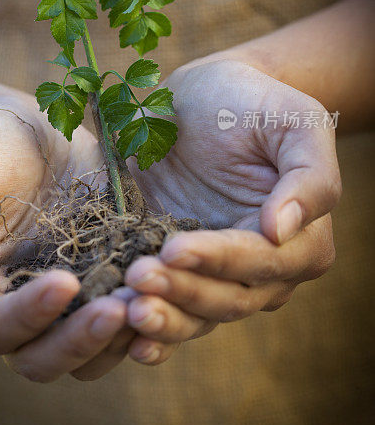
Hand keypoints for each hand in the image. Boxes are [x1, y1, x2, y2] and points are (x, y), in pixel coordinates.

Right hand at [0, 94, 130, 381]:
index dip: (27, 315)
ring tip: (148, 299)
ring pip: (84, 354)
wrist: (18, 124)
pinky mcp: (98, 283)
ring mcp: (58, 305)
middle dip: (78, 339)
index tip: (65, 281)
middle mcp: (9, 312)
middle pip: (39, 360)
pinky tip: (168, 291)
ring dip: (115, 337)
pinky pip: (121, 321)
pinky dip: (142, 318)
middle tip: (119, 306)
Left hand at [124, 59, 340, 364]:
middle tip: (137, 278)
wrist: (204, 98)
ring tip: (123, 310)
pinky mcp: (178, 272)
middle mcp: (264, 272)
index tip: (175, 248)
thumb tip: (281, 231)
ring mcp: (218, 276)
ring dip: (162, 318)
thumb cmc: (255, 102)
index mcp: (302, 241)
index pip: (261, 261)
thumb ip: (309, 175)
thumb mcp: (295, 120)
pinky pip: (166, 307)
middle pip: (226, 298)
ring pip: (195, 315)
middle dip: (181, 291)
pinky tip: (114, 326)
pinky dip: (145, 325)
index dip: (219, 259)